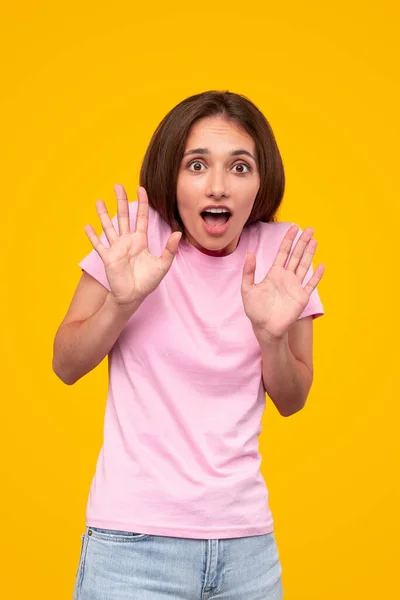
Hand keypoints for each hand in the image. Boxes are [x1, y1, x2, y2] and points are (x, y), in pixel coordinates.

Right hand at [84, 184, 181, 306]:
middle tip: (117, 185)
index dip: (142, 203)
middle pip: (123, 216)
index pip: (141, 217)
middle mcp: (127, 241)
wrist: (134, 296)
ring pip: (109, 227)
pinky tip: (87, 226)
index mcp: (140, 240)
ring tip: (98, 201)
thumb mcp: (163, 264)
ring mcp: (117, 248)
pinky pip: (99, 245)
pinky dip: (92, 236)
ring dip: (103, 215)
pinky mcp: (108, 258)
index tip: (141, 189)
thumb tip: (178, 233)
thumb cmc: (147, 281)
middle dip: (121, 201)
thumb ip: (170, 249)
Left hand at [241, 225, 324, 340]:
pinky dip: (316, 276)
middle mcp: (286, 277)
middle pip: (296, 255)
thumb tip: (249, 253)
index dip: (288, 240)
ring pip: (304, 265)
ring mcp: (295, 286)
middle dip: (302, 242)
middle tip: (309, 229)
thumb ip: (249, 271)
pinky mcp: (301, 298)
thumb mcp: (247, 289)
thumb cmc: (255, 310)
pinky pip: (310, 284)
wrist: (265, 327)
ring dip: (310, 253)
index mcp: (274, 273)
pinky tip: (321, 266)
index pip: (283, 252)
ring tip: (315, 240)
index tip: (293, 228)